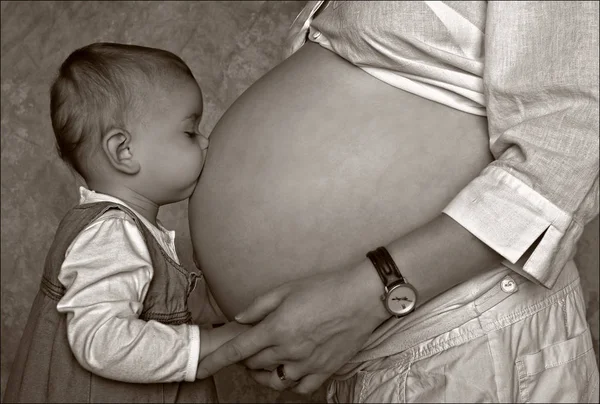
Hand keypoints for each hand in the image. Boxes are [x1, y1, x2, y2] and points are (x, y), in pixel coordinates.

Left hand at [196, 260, 389, 393]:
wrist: (361, 297)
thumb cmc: (324, 288)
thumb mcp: (286, 289)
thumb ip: (259, 306)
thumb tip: (239, 320)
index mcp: (277, 328)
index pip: (238, 350)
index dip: (216, 361)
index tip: (203, 368)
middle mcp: (290, 350)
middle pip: (255, 363)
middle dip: (245, 357)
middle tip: (249, 345)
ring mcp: (308, 363)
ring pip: (275, 380)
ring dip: (263, 373)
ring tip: (263, 362)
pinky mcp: (325, 370)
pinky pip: (300, 387)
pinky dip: (290, 382)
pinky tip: (289, 370)